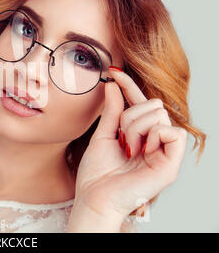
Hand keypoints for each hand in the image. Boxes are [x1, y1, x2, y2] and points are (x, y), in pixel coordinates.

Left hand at [68, 66, 187, 230]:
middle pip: (153, 104)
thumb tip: (113, 84)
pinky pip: (173, 132)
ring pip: (160, 114)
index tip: (114, 72)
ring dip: (136, 128)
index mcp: (139, 134)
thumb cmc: (97, 173)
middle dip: (130, 116)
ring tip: (128, 149)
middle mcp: (154, 141)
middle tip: (120, 138)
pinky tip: (141, 152)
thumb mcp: (103, 135)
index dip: (130, 85)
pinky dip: (153, 136)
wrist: (95, 197)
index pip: (140, 103)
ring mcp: (164, 152)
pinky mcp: (171, 164)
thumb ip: (112, 111)